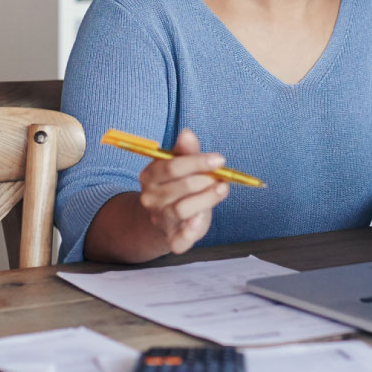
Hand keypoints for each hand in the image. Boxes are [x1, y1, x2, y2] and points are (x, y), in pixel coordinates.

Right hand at [137, 128, 230, 253]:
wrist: (163, 219)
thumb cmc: (176, 188)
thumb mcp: (180, 167)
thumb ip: (185, 151)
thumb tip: (187, 133)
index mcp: (149, 176)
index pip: (172, 167)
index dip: (198, 162)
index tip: (220, 159)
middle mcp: (150, 198)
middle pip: (181, 187)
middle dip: (206, 180)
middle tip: (221, 178)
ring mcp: (160, 219)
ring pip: (183, 209)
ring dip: (207, 199)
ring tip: (222, 190)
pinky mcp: (171, 238)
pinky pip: (179, 239)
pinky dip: (190, 232)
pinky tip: (199, 222)